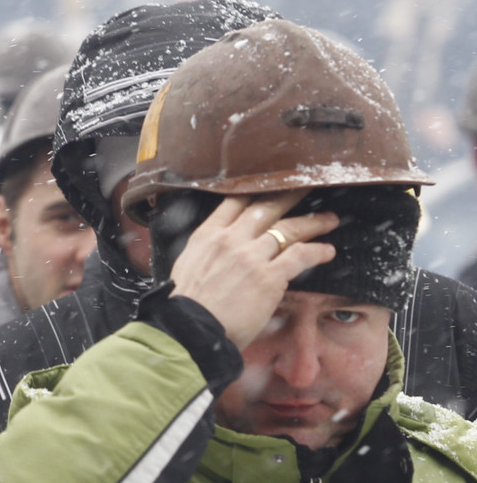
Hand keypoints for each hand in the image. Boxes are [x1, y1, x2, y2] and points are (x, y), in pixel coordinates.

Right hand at [169, 190, 337, 349]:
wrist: (190, 328)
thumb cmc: (185, 303)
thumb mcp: (188, 263)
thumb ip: (208, 250)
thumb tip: (221, 249)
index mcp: (207, 235)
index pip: (235, 202)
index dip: (256, 192)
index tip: (271, 186)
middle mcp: (231, 239)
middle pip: (266, 208)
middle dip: (289, 197)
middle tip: (307, 188)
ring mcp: (251, 256)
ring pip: (288, 229)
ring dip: (313, 223)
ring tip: (329, 219)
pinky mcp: (269, 277)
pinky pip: (300, 256)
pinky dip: (317, 251)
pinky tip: (327, 251)